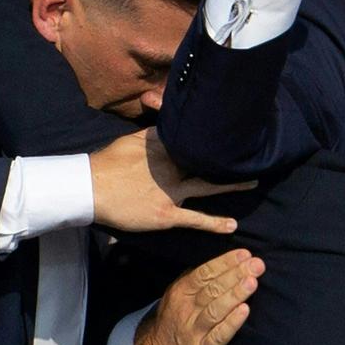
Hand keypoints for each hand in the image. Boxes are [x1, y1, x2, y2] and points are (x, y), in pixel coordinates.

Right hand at [90, 128, 250, 233]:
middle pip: (208, 161)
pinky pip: (195, 219)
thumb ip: (153, 133)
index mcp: (165, 149)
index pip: (195, 141)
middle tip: (253, 154)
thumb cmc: (108, 163)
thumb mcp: (132, 140)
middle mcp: (174, 168)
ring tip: (255, 183)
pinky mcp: (167, 214)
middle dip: (229, 158)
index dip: (214, 139)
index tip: (233, 134)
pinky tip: (232, 226)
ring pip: (208, 187)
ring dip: (232, 186)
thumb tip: (167, 117)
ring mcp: (172, 192)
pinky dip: (214, 223)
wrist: (89, 187)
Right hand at [131, 249, 264, 344]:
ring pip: (216, 308)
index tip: (245, 254)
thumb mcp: (176, 300)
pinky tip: (245, 310)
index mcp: (180, 293)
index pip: (204, 272)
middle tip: (257, 264)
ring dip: (236, 294)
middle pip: (213, 287)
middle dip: (236, 273)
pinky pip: (219, 334)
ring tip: (252, 282)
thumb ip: (194, 281)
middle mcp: (185, 310)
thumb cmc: (174, 328)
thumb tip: (222, 261)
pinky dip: (232, 322)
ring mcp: (194, 331)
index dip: (225, 262)